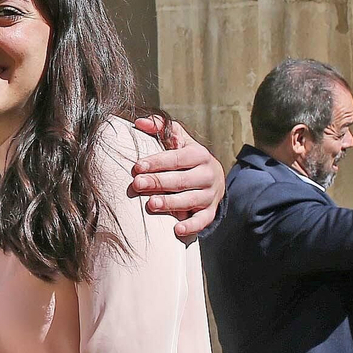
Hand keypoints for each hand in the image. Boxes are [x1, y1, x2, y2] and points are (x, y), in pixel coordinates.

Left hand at [130, 116, 225, 241]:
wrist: (214, 178)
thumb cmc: (188, 158)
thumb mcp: (179, 141)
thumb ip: (161, 128)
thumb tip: (139, 122)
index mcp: (199, 154)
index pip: (177, 158)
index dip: (157, 162)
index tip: (137, 166)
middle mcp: (207, 174)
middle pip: (181, 180)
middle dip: (158, 182)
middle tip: (137, 184)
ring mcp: (210, 194)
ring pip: (190, 200)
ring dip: (170, 203)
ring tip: (151, 204)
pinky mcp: (210, 212)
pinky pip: (202, 221)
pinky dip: (191, 226)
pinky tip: (177, 229)